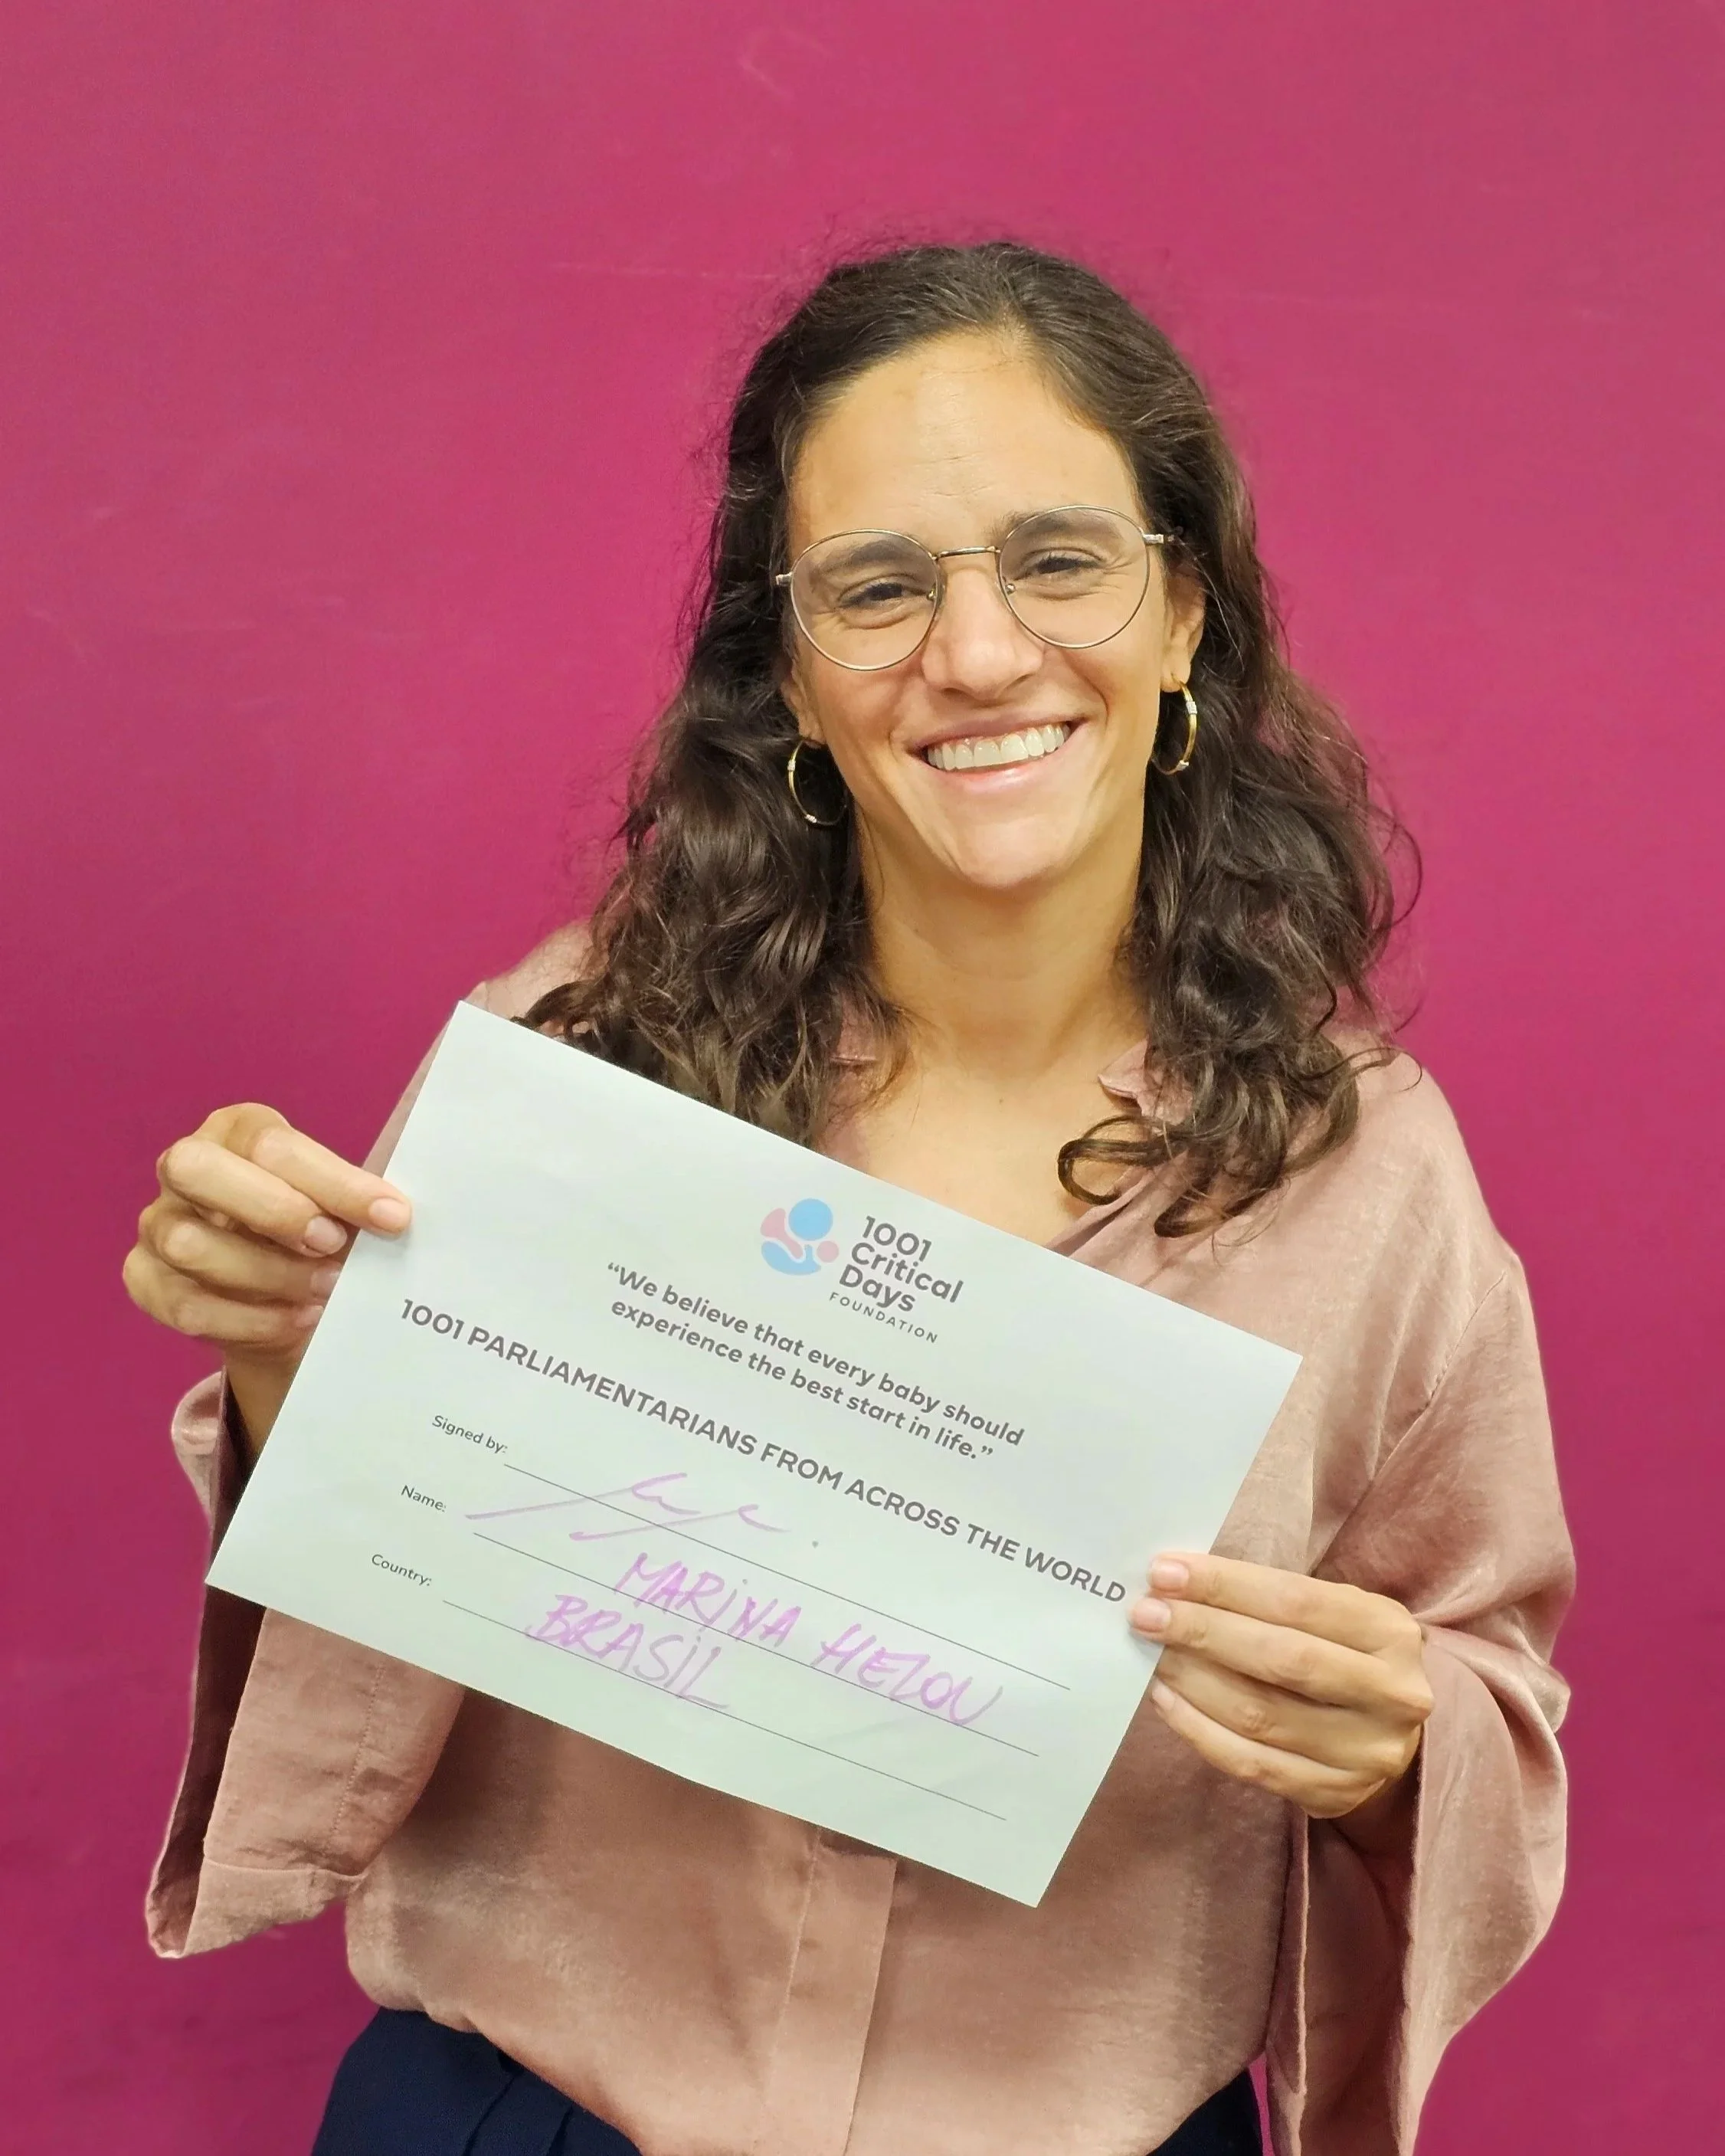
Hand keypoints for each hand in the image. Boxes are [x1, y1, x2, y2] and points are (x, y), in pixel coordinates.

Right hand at [124, 1102, 410, 1452]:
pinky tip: (296, 1319)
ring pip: (189, 1243)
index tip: (393, 1217)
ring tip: (326, 1291)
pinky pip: (184, 1303)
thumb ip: (358, 1203)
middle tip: (333, 1245)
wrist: (286, 1303)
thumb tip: (396, 1213)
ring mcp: (157, 1223)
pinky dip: (248, 1319)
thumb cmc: (321, 1236)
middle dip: (272, 1210)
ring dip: (267, 1273)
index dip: (335, 1182)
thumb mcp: (343, 1211)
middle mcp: (185, 1167)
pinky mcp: (145, 1279)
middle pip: (196, 1169)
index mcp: (237, 1131)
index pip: (272, 1144)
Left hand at [1130, 1552, 1432, 1824]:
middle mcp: (1390, 1694)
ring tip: (1150, 1654)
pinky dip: (1199, 1729)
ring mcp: (1366, 1753)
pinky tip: (1166, 1700)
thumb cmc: (1344, 1654)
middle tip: (1145, 1614)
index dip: (1225, 1586)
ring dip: (1192, 1680)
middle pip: (1280, 1658)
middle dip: (1202, 1631)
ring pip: (1260, 1715)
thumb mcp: (1335, 1613)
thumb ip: (1271, 1599)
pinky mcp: (1335, 1794)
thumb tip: (1177, 1585)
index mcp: (1390, 1632)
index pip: (1296, 1601)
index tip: (1163, 1573)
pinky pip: (1251, 1763)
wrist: (1389, 1734)